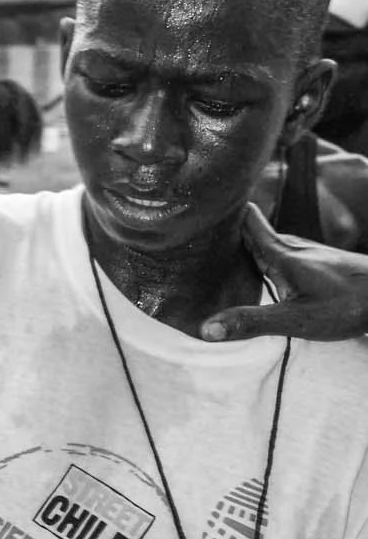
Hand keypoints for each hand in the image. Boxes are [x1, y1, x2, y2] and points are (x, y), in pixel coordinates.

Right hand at [201, 205, 367, 342]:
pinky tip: (254, 275)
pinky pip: (276, 256)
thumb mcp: (296, 319)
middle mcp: (290, 248)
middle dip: (222, 235)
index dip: (222, 213)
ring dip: (239, 248)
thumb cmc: (347, 305)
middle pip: (249, 233)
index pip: (245, 220)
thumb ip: (251, 322)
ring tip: (213, 257)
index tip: (196, 210)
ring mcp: (304, 255)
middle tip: (191, 240)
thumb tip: (205, 329)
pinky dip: (258, 261)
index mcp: (280, 253)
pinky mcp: (314, 266)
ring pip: (263, 245)